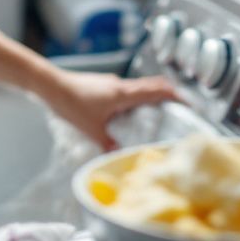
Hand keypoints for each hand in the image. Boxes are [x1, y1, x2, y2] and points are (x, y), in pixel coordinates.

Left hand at [37, 69, 176, 151]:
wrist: (50, 84)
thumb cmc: (71, 104)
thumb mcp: (91, 129)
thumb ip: (107, 143)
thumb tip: (120, 157)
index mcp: (123, 94)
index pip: (157, 90)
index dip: (176, 96)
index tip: (190, 105)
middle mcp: (120, 85)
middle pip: (151, 86)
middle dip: (167, 97)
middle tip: (178, 111)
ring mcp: (111, 83)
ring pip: (137, 89)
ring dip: (149, 99)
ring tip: (155, 116)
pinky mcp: (102, 85)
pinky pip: (124, 91)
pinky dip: (133, 100)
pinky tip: (127, 114)